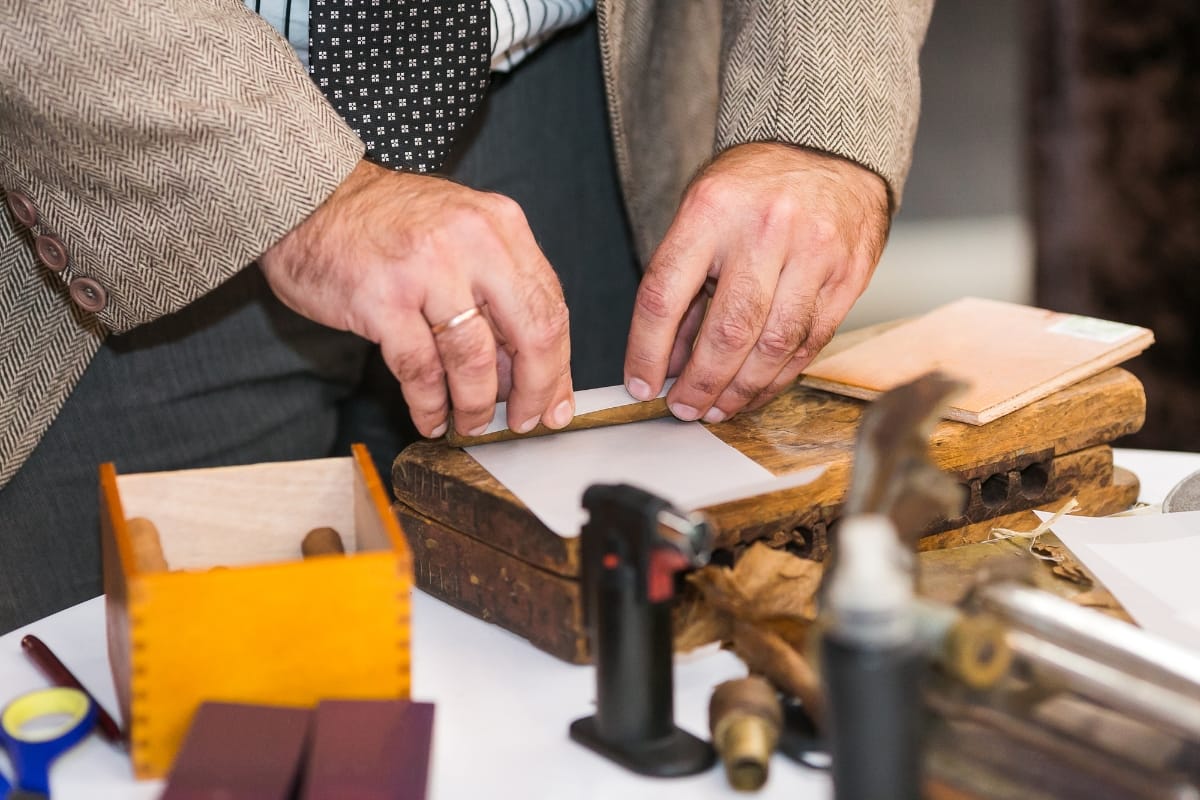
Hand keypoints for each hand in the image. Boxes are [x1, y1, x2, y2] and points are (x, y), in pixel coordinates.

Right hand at [259, 160, 573, 437]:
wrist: (310, 198)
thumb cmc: (385, 223)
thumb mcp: (460, 234)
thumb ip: (497, 290)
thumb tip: (527, 368)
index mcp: (499, 225)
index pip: (550, 305)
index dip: (557, 365)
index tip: (554, 401)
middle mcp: (471, 242)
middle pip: (530, 332)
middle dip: (533, 390)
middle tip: (523, 421)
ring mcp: (427, 269)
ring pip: (474, 359)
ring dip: (476, 405)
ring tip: (470, 423)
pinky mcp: (382, 299)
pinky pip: (420, 369)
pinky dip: (429, 403)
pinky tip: (431, 416)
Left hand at [623, 142, 888, 420]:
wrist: (828, 150)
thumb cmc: (752, 189)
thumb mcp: (700, 217)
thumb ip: (681, 286)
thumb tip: (664, 363)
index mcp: (711, 209)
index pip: (665, 294)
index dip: (648, 351)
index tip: (641, 385)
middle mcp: (765, 228)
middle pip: (726, 330)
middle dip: (701, 383)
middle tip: (685, 408)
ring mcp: (814, 252)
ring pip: (773, 346)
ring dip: (741, 390)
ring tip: (719, 409)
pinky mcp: (848, 275)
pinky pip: (810, 343)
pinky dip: (779, 377)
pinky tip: (757, 390)